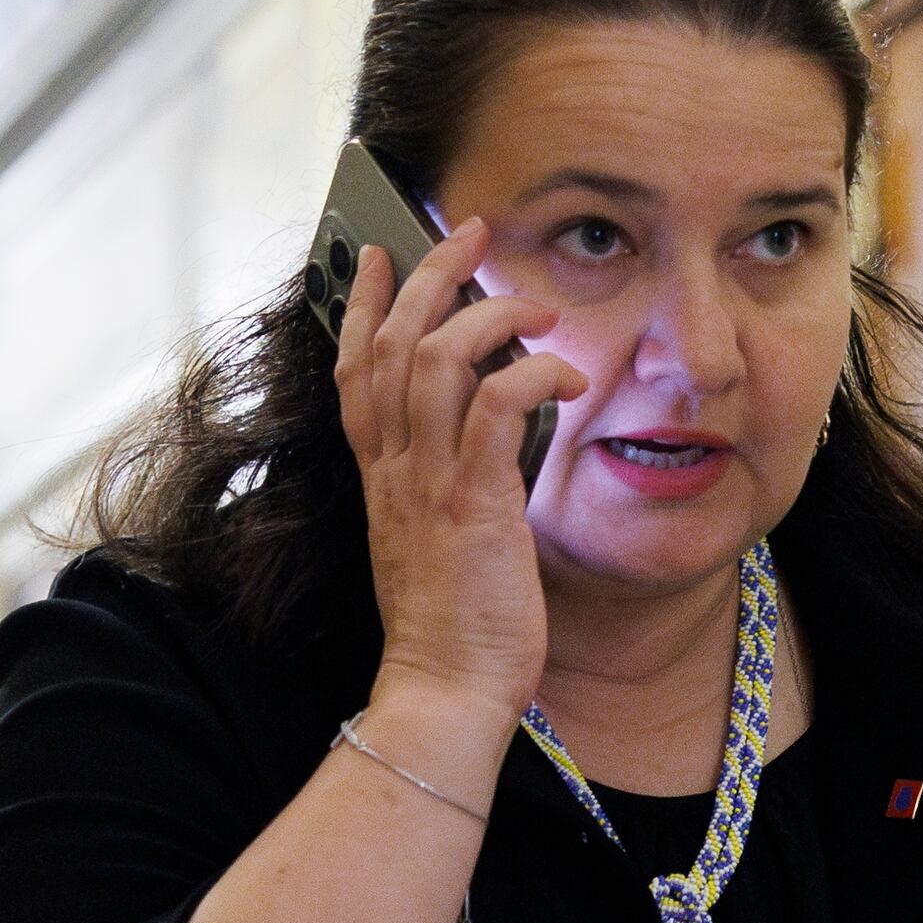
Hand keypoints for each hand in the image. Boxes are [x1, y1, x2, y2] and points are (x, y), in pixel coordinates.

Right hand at [336, 222, 582, 721]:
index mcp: (381, 476)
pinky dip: (532, 376)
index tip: (379, 254)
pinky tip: (567, 379)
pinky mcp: (472, 503)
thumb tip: (486, 439)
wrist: (444, 688)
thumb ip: (444, 483)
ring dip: (490, 315)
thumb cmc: (451, 627)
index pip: (354, 368)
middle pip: (393, 341)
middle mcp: (393, 469)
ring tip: (538, 309)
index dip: (362, 303)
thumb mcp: (434, 539)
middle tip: (471, 234)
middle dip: (431, 274)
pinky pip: (493, 406)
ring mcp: (427, 483)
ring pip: (436, 358)